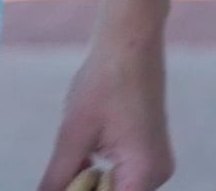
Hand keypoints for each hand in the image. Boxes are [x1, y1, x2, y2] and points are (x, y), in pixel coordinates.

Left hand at [37, 27, 172, 190]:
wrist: (131, 39)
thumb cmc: (104, 80)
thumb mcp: (74, 133)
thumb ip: (58, 178)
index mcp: (144, 174)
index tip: (62, 181)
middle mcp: (157, 175)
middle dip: (84, 188)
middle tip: (65, 166)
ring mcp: (156, 163)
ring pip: (116, 188)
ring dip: (91, 180)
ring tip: (78, 152)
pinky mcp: (151, 150)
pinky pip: (123, 175)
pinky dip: (102, 169)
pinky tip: (87, 149)